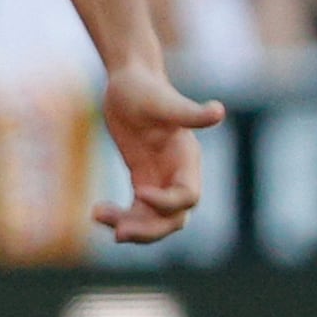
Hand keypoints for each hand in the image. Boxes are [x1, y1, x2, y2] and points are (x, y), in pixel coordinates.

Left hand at [90, 59, 221, 245]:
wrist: (128, 82)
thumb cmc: (144, 88)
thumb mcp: (161, 100)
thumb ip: (187, 112)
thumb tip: (219, 111)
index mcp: (187, 158)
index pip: (188, 195)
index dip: (166, 202)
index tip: (139, 192)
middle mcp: (178, 174)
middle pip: (174, 218)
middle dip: (149, 229)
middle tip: (119, 234)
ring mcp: (160, 180)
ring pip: (153, 220)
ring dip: (131, 227)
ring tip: (99, 215)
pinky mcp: (142, 180)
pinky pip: (136, 211)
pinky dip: (120, 218)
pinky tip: (97, 213)